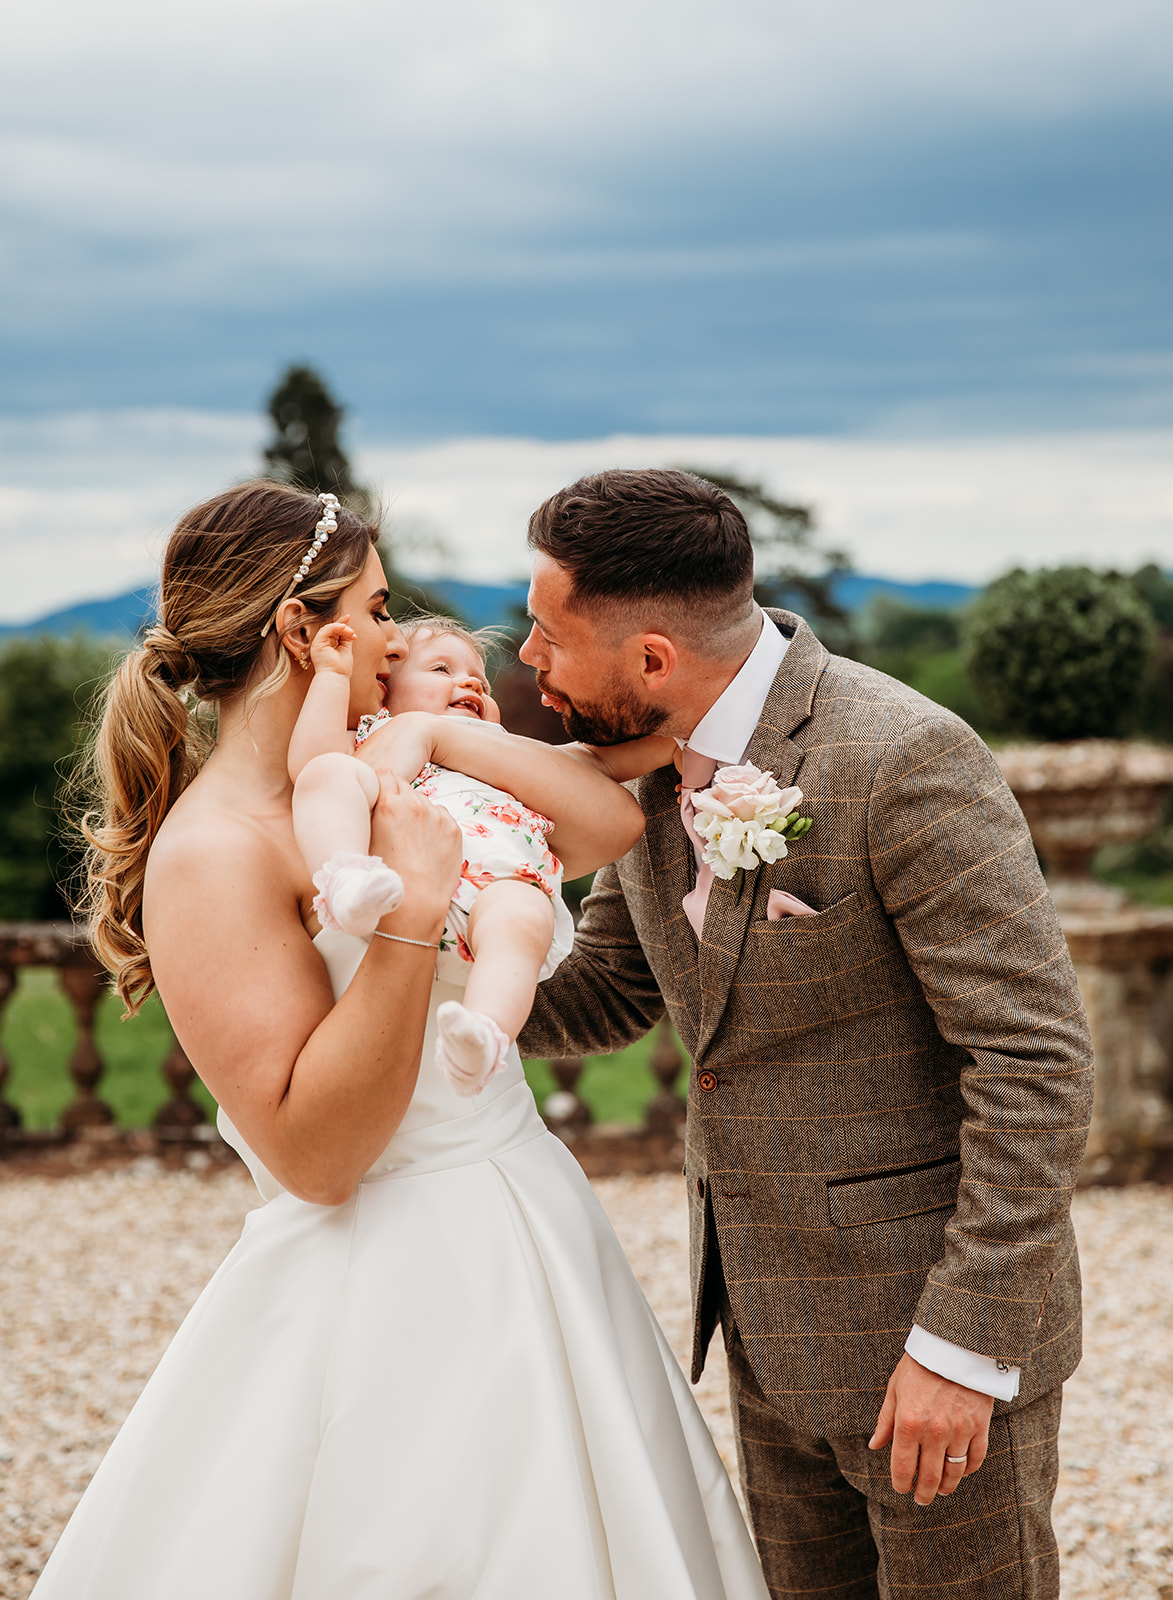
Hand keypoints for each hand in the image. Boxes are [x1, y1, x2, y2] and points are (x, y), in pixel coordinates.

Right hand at [309, 617, 356, 675]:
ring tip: (351, 633)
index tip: (349, 617)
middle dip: (343, 626)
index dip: (341, 623)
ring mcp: (318, 644)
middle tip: (353, 631)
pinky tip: (344, 628)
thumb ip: (346, 639)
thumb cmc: (341, 668)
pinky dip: (335, 627)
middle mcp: (321, 644)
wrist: (336, 677)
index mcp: (327, 646)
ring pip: (329, 628)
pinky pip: (326, 630)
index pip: (333, 631)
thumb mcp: (346, 650)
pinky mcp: (317, 644)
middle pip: (331, 629)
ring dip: (342, 628)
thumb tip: (350, 631)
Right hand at [368, 769, 461, 926]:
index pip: (384, 774)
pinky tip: (425, 844)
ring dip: (416, 811)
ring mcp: (437, 816)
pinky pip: (441, 815)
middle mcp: (414, 805)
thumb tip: (371, 803)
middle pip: (404, 785)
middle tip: (393, 818)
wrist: (415, 906)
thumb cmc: (383, 879)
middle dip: (398, 796)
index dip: (380, 785)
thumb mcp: (365, 841)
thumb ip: (370, 816)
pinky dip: (433, 823)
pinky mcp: (453, 829)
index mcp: (388, 805)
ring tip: (410, 837)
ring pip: (423, 801)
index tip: (378, 795)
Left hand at [868, 1353, 992, 1504]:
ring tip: (941, 1489)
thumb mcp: (895, 1388)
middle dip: (924, 1494)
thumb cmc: (920, 1364)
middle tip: (922, 1499)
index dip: (901, 1484)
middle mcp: (934, 1431)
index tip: (902, 1488)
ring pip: (954, 1473)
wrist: (955, 1344)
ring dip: (946, 1486)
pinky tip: (960, 1471)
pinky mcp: (980, 1426)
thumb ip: (885, 1420)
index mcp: (908, 1422)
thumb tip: (875, 1446)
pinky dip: (967, 1470)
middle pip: (930, 1478)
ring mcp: (959, 1431)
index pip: (903, 1468)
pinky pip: (975, 1459)